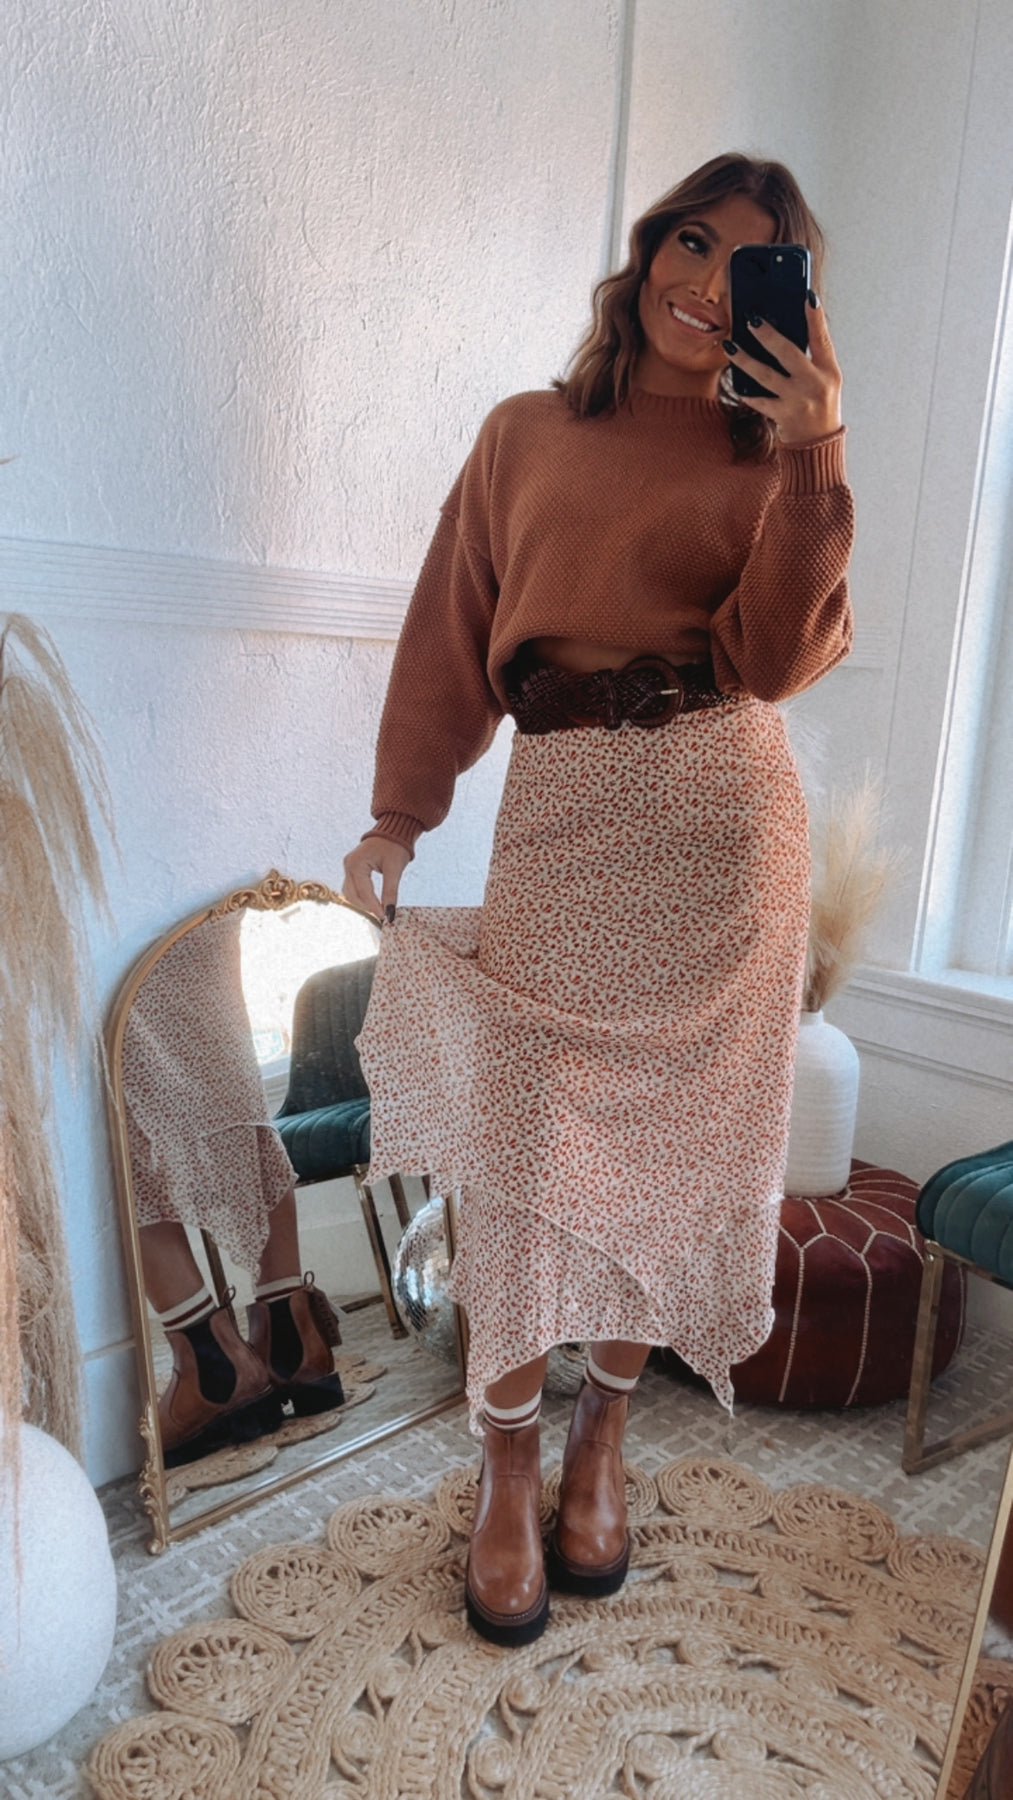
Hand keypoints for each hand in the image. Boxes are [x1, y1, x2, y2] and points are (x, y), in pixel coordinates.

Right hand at [341, 836, 410, 923]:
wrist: (393, 831)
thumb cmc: (395, 846)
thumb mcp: (394, 870)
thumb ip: (390, 892)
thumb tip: (390, 913)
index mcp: (356, 863)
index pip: (363, 892)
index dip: (373, 907)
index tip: (385, 918)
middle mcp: (348, 865)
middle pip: (353, 895)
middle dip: (367, 907)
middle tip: (383, 916)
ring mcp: (348, 867)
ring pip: (350, 893)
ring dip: (362, 904)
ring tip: (379, 911)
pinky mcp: (351, 869)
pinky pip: (352, 888)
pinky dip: (361, 897)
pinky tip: (372, 903)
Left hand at [725, 294, 841, 444]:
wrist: (818, 446)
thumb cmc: (819, 407)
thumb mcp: (823, 381)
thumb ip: (809, 360)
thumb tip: (780, 335)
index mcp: (829, 371)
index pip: (822, 339)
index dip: (816, 318)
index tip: (807, 296)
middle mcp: (815, 384)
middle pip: (788, 353)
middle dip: (768, 335)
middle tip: (752, 320)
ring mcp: (798, 401)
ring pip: (766, 375)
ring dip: (745, 360)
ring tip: (730, 347)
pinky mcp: (783, 416)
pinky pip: (760, 401)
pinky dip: (748, 393)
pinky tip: (738, 385)